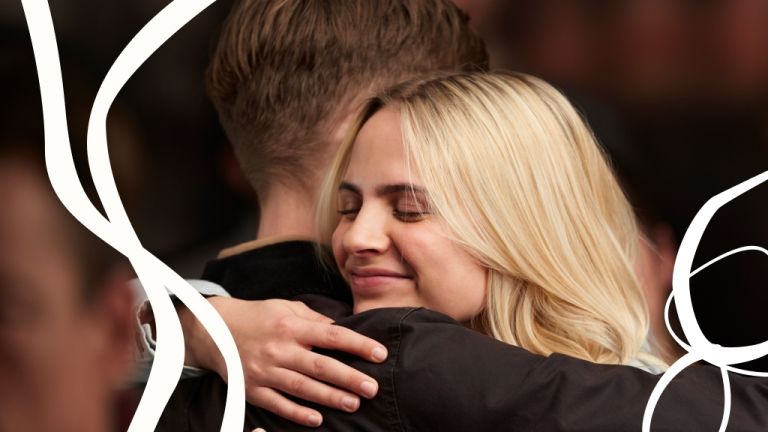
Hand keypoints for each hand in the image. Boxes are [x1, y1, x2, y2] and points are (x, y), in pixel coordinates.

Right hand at [180, 297, 387, 426]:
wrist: (213, 330)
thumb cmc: (258, 317)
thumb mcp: (286, 308)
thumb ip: (315, 319)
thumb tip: (343, 329)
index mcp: (291, 326)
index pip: (332, 336)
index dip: (358, 344)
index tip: (380, 353)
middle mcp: (279, 349)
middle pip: (320, 366)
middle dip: (349, 378)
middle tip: (372, 388)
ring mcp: (265, 371)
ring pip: (302, 388)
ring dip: (330, 397)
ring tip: (353, 403)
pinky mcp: (253, 389)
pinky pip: (278, 404)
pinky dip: (297, 413)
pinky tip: (317, 420)